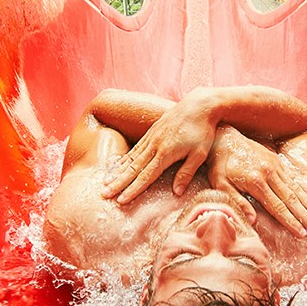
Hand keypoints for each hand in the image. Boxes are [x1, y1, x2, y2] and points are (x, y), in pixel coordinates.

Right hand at [102, 93, 219, 202]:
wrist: (199, 105)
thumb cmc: (202, 131)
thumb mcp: (199, 154)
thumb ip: (186, 173)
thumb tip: (176, 193)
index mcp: (165, 153)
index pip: (146, 176)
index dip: (133, 189)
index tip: (121, 200)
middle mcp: (154, 146)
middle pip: (133, 168)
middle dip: (118, 183)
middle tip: (104, 194)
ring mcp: (151, 138)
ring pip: (131, 158)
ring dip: (117, 172)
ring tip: (105, 182)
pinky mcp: (151, 132)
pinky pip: (135, 149)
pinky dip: (124, 159)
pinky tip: (117, 166)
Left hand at [207, 126, 306, 236]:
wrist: (224, 138)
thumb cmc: (220, 165)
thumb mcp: (221, 185)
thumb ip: (237, 202)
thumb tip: (253, 220)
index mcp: (255, 182)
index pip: (277, 206)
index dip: (290, 221)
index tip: (301, 233)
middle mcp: (269, 173)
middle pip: (290, 199)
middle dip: (304, 216)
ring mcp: (275, 166)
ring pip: (295, 189)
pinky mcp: (277, 161)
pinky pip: (293, 179)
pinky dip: (304, 190)